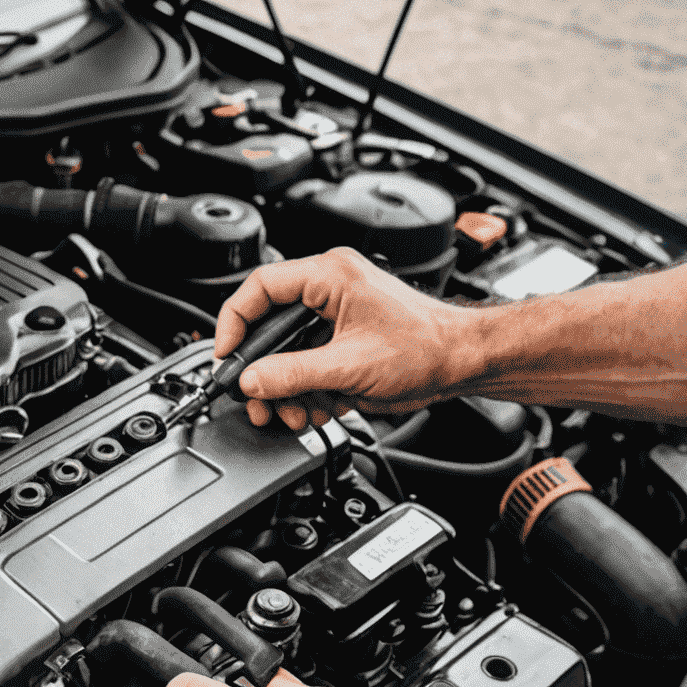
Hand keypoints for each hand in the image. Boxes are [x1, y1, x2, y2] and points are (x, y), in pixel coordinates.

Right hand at [215, 249, 484, 430]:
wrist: (461, 363)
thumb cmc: (426, 347)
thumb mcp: (349, 365)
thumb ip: (292, 374)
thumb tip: (251, 380)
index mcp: (329, 275)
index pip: (259, 287)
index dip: (234, 322)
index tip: (226, 355)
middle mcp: (329, 289)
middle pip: (270, 328)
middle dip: (264, 372)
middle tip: (258, 398)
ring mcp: (335, 316)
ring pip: (287, 354)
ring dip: (286, 389)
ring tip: (295, 412)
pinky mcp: (342, 341)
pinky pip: (307, 366)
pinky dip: (306, 392)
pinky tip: (317, 407)